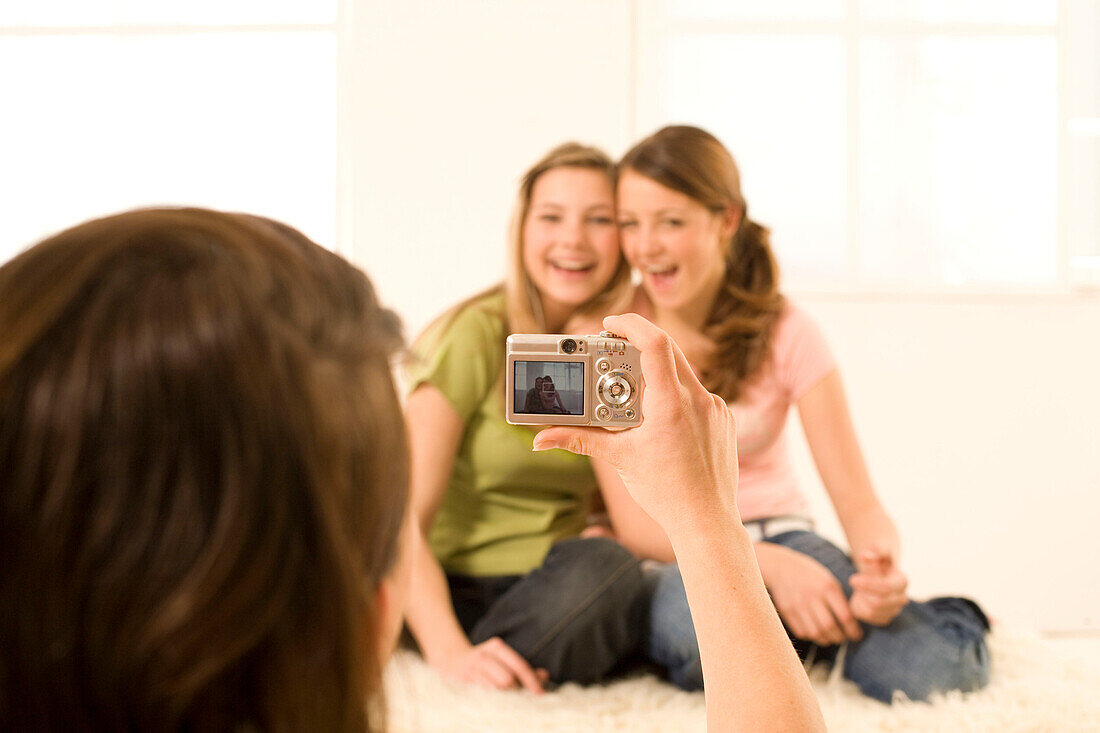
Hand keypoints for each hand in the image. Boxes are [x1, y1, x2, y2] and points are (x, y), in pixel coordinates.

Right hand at [432, 637, 548, 693]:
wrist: (451, 659)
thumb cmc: (485, 661)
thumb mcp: (502, 658)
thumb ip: (522, 667)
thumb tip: (545, 676)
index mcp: (496, 648)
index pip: (518, 666)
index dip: (531, 681)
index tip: (540, 694)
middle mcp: (483, 657)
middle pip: (507, 680)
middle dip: (516, 691)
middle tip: (523, 700)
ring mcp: (472, 671)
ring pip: (494, 690)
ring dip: (505, 699)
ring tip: (510, 703)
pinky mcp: (463, 683)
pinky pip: (482, 696)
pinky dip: (493, 702)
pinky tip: (497, 705)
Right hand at [532, 313, 737, 536]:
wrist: (706, 522)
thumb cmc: (665, 493)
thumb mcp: (619, 459)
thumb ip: (579, 440)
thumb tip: (541, 438)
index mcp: (670, 404)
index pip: (654, 343)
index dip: (630, 324)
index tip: (610, 323)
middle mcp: (697, 399)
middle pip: (667, 351)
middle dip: (636, 347)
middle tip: (612, 354)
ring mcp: (715, 408)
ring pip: (682, 373)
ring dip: (655, 375)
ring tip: (633, 396)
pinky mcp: (724, 419)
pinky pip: (697, 395)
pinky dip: (675, 397)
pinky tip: (661, 420)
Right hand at [761, 543, 862, 645]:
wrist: (781, 567)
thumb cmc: (810, 574)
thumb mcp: (828, 580)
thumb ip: (839, 599)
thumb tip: (851, 622)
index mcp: (827, 587)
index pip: (845, 616)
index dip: (853, 630)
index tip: (856, 635)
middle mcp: (812, 596)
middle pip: (829, 627)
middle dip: (840, 637)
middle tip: (844, 637)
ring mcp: (798, 604)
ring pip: (816, 633)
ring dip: (826, 640)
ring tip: (830, 637)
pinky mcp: (787, 611)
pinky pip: (802, 632)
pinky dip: (812, 636)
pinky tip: (816, 631)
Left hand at [848, 549, 907, 625]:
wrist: (880, 569)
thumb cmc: (879, 557)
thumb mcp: (879, 549)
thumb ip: (875, 550)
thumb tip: (866, 555)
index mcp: (902, 581)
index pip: (886, 588)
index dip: (868, 584)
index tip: (852, 579)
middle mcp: (901, 598)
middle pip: (878, 603)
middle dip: (862, 593)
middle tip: (853, 580)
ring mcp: (894, 610)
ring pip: (871, 612)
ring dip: (860, 599)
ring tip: (859, 587)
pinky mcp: (884, 618)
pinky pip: (867, 617)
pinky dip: (859, 608)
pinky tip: (860, 596)